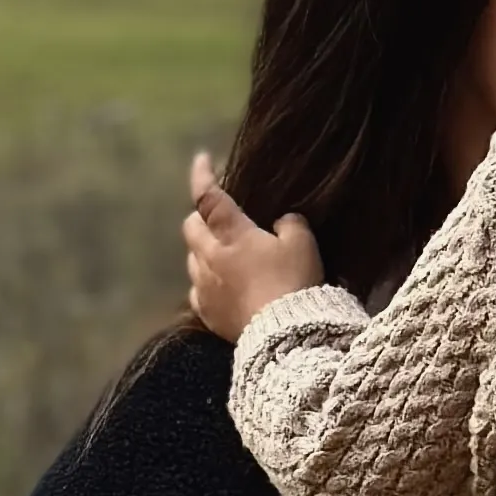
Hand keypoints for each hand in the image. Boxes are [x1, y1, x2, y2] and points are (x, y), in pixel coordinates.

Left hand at [186, 151, 324, 337]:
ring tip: (223, 255)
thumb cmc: (295, 282)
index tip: (202, 159)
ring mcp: (205, 288)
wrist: (286, 336)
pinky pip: (199, 292)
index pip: (209, 198)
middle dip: (201, 217)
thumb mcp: (303, 244)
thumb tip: (281, 222)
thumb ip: (289, 225)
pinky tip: (221, 287)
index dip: (203, 176)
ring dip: (204, 251)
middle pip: (191, 228)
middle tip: (217, 217)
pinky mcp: (208, 314)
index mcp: (232, 235)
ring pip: (192, 260)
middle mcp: (210, 258)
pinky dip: (207, 283)